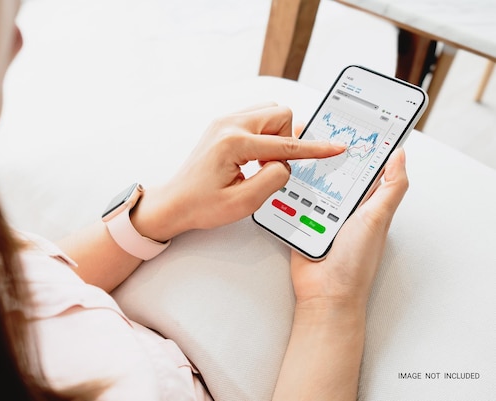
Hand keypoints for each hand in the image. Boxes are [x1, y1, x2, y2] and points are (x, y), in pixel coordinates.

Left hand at [131, 103, 345, 240]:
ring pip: (270, 112)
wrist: (174, 202)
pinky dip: (264, 135)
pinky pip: (256, 117)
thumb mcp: (243, 202)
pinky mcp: (222, 124)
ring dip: (276, 136)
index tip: (335, 147)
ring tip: (260, 163)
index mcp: (234, 142)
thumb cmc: (201, 205)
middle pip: (280, 114)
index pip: (286, 144)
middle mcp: (228, 124)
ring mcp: (224, 121)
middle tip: (272, 166)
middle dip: (287, 140)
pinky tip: (253, 157)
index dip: (315, 149)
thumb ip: (273, 179)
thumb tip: (285, 164)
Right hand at [290, 141, 408, 311]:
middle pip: (331, 170)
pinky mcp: (300, 221)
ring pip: (308, 182)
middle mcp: (343, 205)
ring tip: (290, 150)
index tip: (347, 122)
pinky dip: (285, 191)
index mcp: (365, 201)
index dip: (357, 144)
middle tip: (309, 130)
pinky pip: (291, 200)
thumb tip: (399, 154)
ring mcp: (319, 213)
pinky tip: (279, 176)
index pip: (362, 165)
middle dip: (321, 153)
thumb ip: (391, 186)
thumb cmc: (355, 262)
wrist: (325, 294)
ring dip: (300, 171)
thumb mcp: (378, 218)